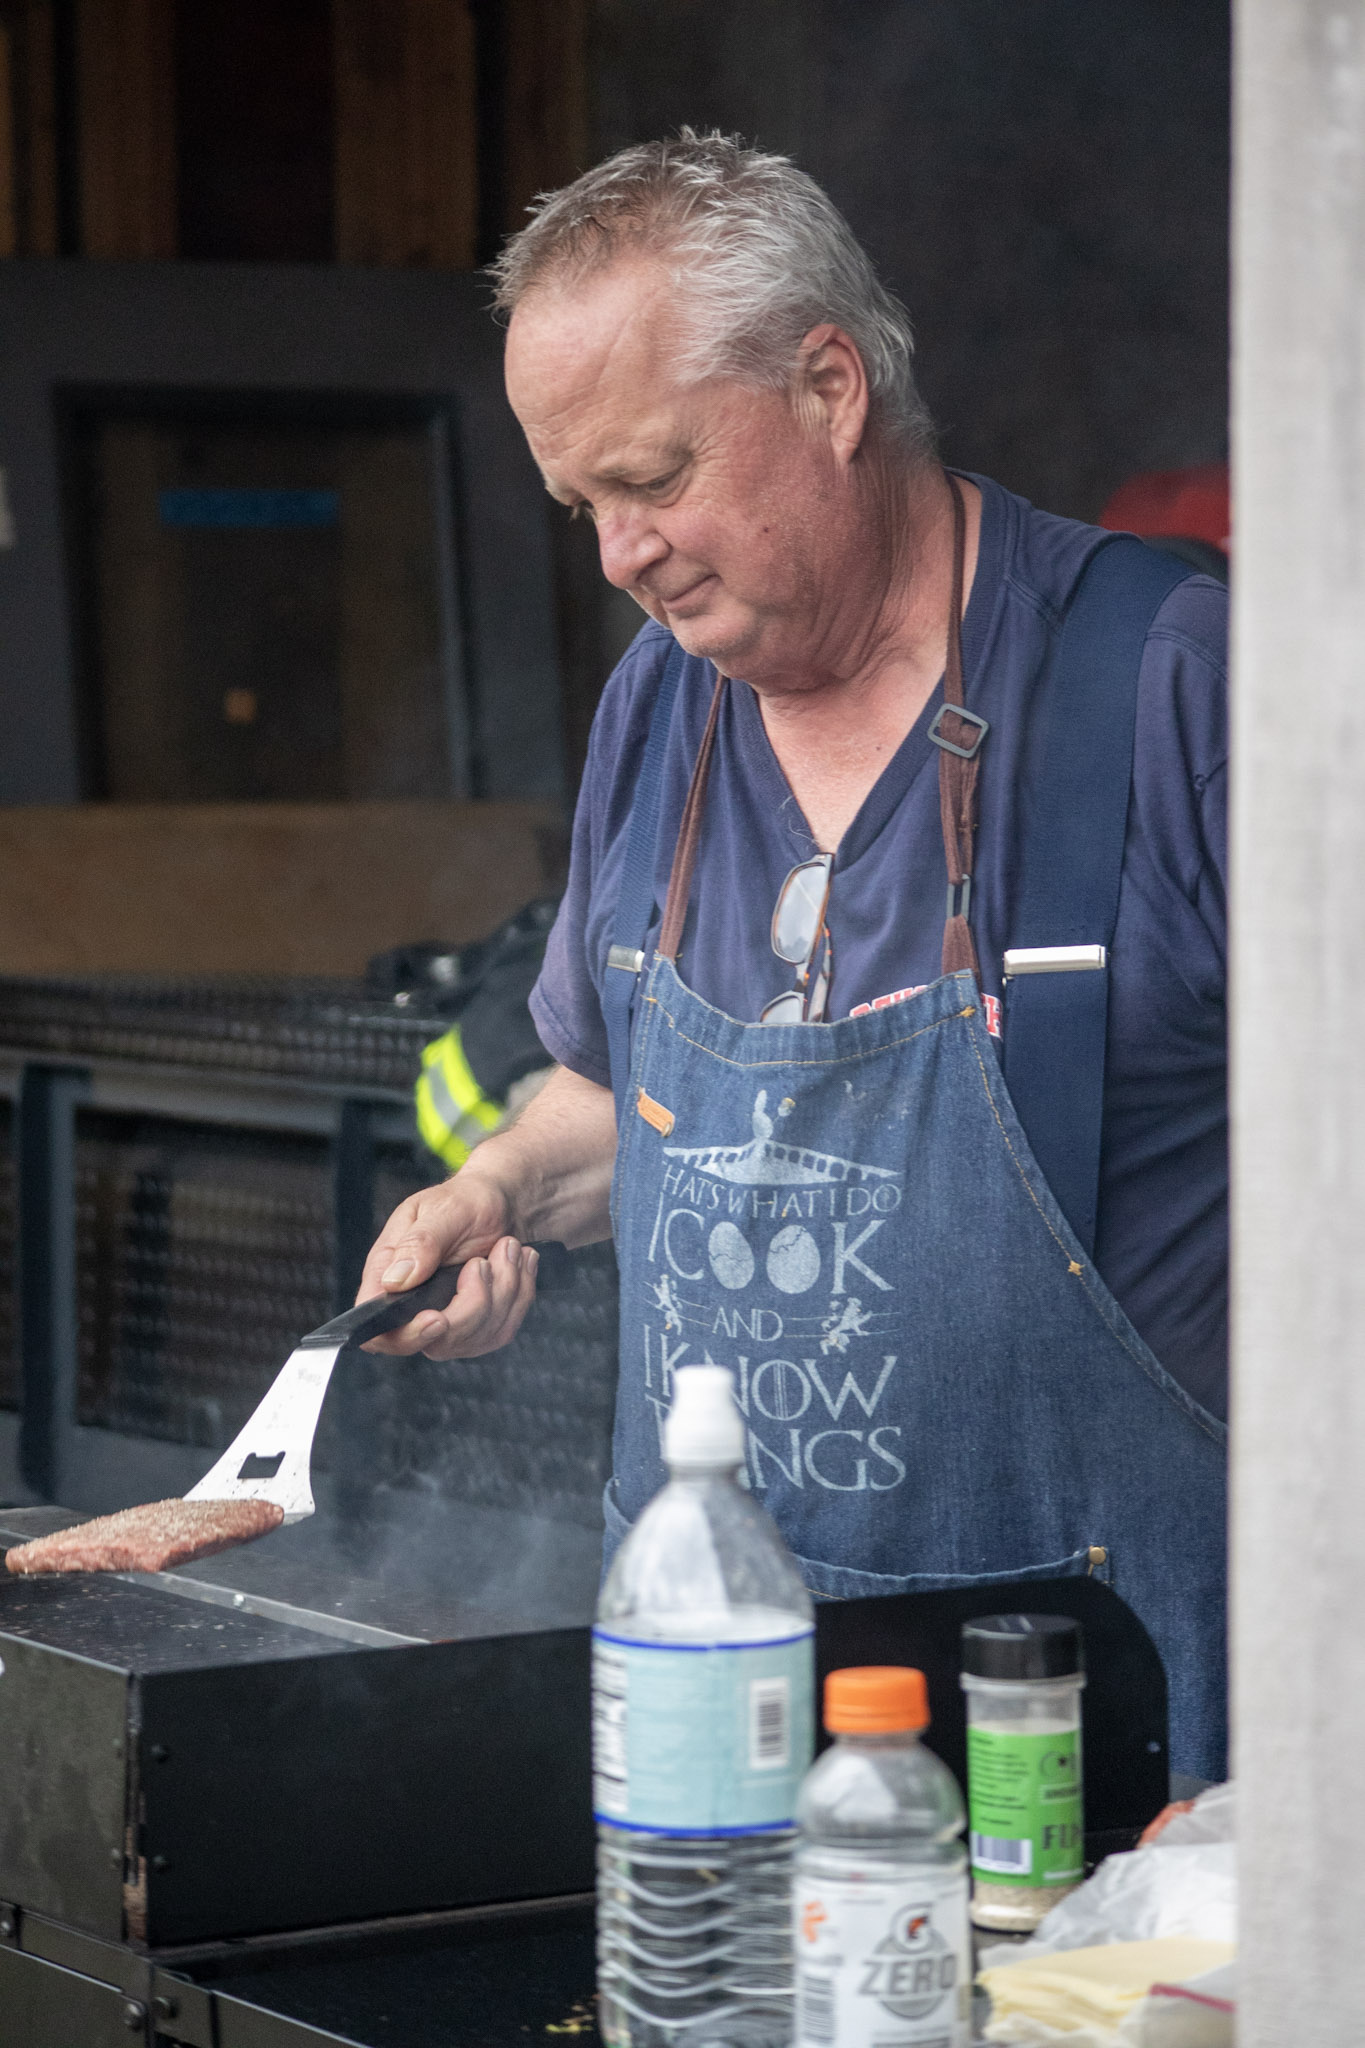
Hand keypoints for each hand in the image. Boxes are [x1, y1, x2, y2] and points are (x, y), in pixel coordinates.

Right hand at [358, 1172, 539, 1360]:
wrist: (505, 1204)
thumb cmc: (466, 1201)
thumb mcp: (442, 1210)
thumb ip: (419, 1243)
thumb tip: (393, 1281)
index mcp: (389, 1277)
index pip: (380, 1332)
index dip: (407, 1335)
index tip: (439, 1318)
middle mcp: (414, 1307)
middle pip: (437, 1342)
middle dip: (474, 1303)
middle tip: (484, 1260)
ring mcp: (449, 1322)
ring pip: (477, 1337)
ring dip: (504, 1290)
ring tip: (507, 1248)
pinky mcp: (480, 1327)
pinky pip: (502, 1330)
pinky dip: (519, 1295)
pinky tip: (518, 1265)